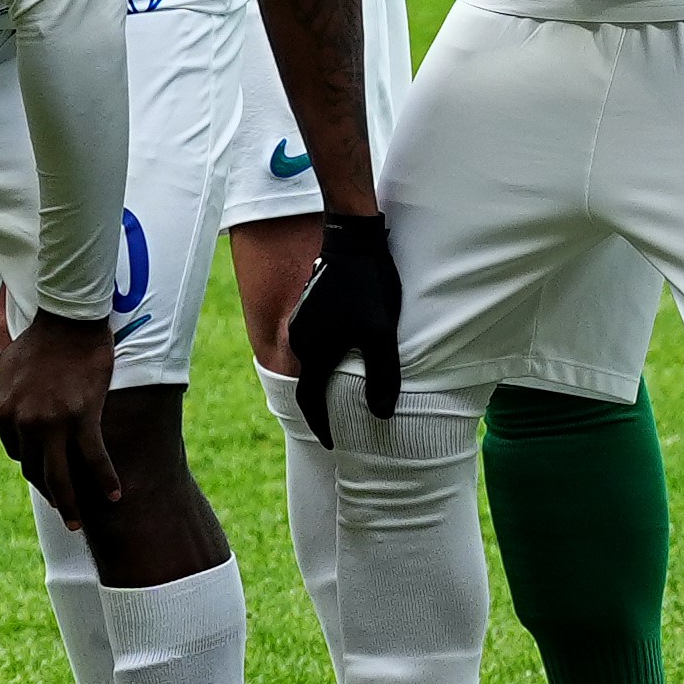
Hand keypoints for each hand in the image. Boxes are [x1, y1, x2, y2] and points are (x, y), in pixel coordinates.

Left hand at [0, 308, 123, 519]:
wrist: (69, 320)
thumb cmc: (39, 339)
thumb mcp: (3, 362)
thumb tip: (0, 406)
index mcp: (4, 412)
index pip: (17, 453)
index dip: (34, 467)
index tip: (48, 474)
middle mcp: (24, 422)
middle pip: (35, 471)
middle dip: (49, 494)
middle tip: (64, 511)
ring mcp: (53, 422)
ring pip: (59, 476)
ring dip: (69, 505)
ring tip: (76, 522)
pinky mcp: (82, 417)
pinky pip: (93, 459)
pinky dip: (104, 481)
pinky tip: (114, 496)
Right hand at [284, 211, 403, 438]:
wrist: (351, 240)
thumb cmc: (367, 287)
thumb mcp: (380, 334)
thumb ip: (382, 376)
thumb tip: (381, 415)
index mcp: (313, 352)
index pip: (311, 401)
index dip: (321, 426)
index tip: (332, 443)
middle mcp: (301, 340)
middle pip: (308, 383)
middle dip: (321, 407)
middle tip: (337, 425)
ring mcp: (302, 323)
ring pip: (311, 363)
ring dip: (324, 381)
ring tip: (341, 396)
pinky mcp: (310, 309)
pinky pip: (314, 345)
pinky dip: (325, 361)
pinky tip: (342, 359)